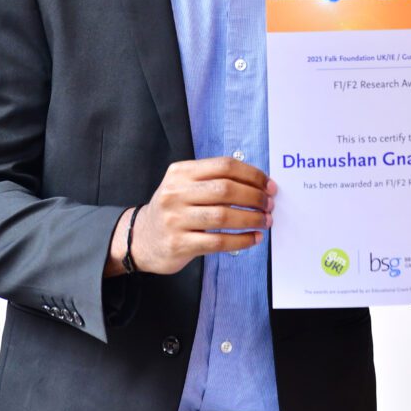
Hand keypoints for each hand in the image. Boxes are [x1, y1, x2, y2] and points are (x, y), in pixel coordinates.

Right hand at [105, 157, 275, 276]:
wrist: (140, 239)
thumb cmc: (174, 210)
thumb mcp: (185, 186)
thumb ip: (214, 180)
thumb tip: (259, 184)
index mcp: (180, 172)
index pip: (224, 166)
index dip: (251, 175)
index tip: (268, 185)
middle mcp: (175, 192)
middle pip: (225, 189)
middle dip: (254, 197)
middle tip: (269, 205)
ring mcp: (175, 219)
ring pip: (223, 217)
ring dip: (251, 219)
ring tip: (265, 221)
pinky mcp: (178, 244)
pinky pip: (218, 242)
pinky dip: (241, 240)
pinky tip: (254, 238)